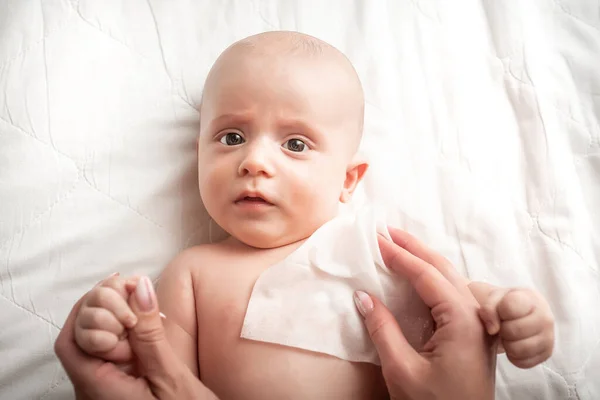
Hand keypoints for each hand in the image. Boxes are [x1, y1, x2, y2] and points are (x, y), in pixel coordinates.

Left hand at [55, 275, 217, 399]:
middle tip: (135, 291)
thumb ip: (149, 334)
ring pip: (93, 345)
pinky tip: (144, 324)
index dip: (89, 307)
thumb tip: (139, 289)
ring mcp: (103, 391)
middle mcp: (93, 392)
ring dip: (114, 318)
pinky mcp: (116, 388)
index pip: (72, 341)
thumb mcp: (170, 376)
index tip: (120, 287)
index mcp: (99, 390)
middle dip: (102, 307)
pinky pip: (109, 355)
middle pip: (78, 339)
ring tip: (144, 305)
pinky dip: (124, 334)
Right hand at [354, 228, 496, 399]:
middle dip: (414, 247)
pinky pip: (451, 293)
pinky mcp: (472, 333)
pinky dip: (431, 277)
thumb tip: (363, 296)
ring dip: (423, 259)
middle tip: (387, 230)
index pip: (427, 276)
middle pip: (443, 268)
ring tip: (399, 244)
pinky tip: (416, 275)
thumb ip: (383, 329)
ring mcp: (477, 324)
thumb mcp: (402, 370)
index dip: (400, 256)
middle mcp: (475, 316)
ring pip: (450, 278)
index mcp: (462, 321)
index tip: (377, 240)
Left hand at [469, 283, 554, 367]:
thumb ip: (488, 308)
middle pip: (513, 331)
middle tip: (503, 325)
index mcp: (531, 298)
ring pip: (518, 349)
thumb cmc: (505, 304)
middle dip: (502, 329)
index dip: (499, 311)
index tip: (501, 311)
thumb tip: (493, 330)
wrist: (519, 314)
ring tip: (508, 335)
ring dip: (507, 344)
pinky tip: (514, 344)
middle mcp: (545, 317)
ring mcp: (549, 336)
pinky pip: (523, 362)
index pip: (511, 307)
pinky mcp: (547, 353)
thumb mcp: (493, 299)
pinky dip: (514, 356)